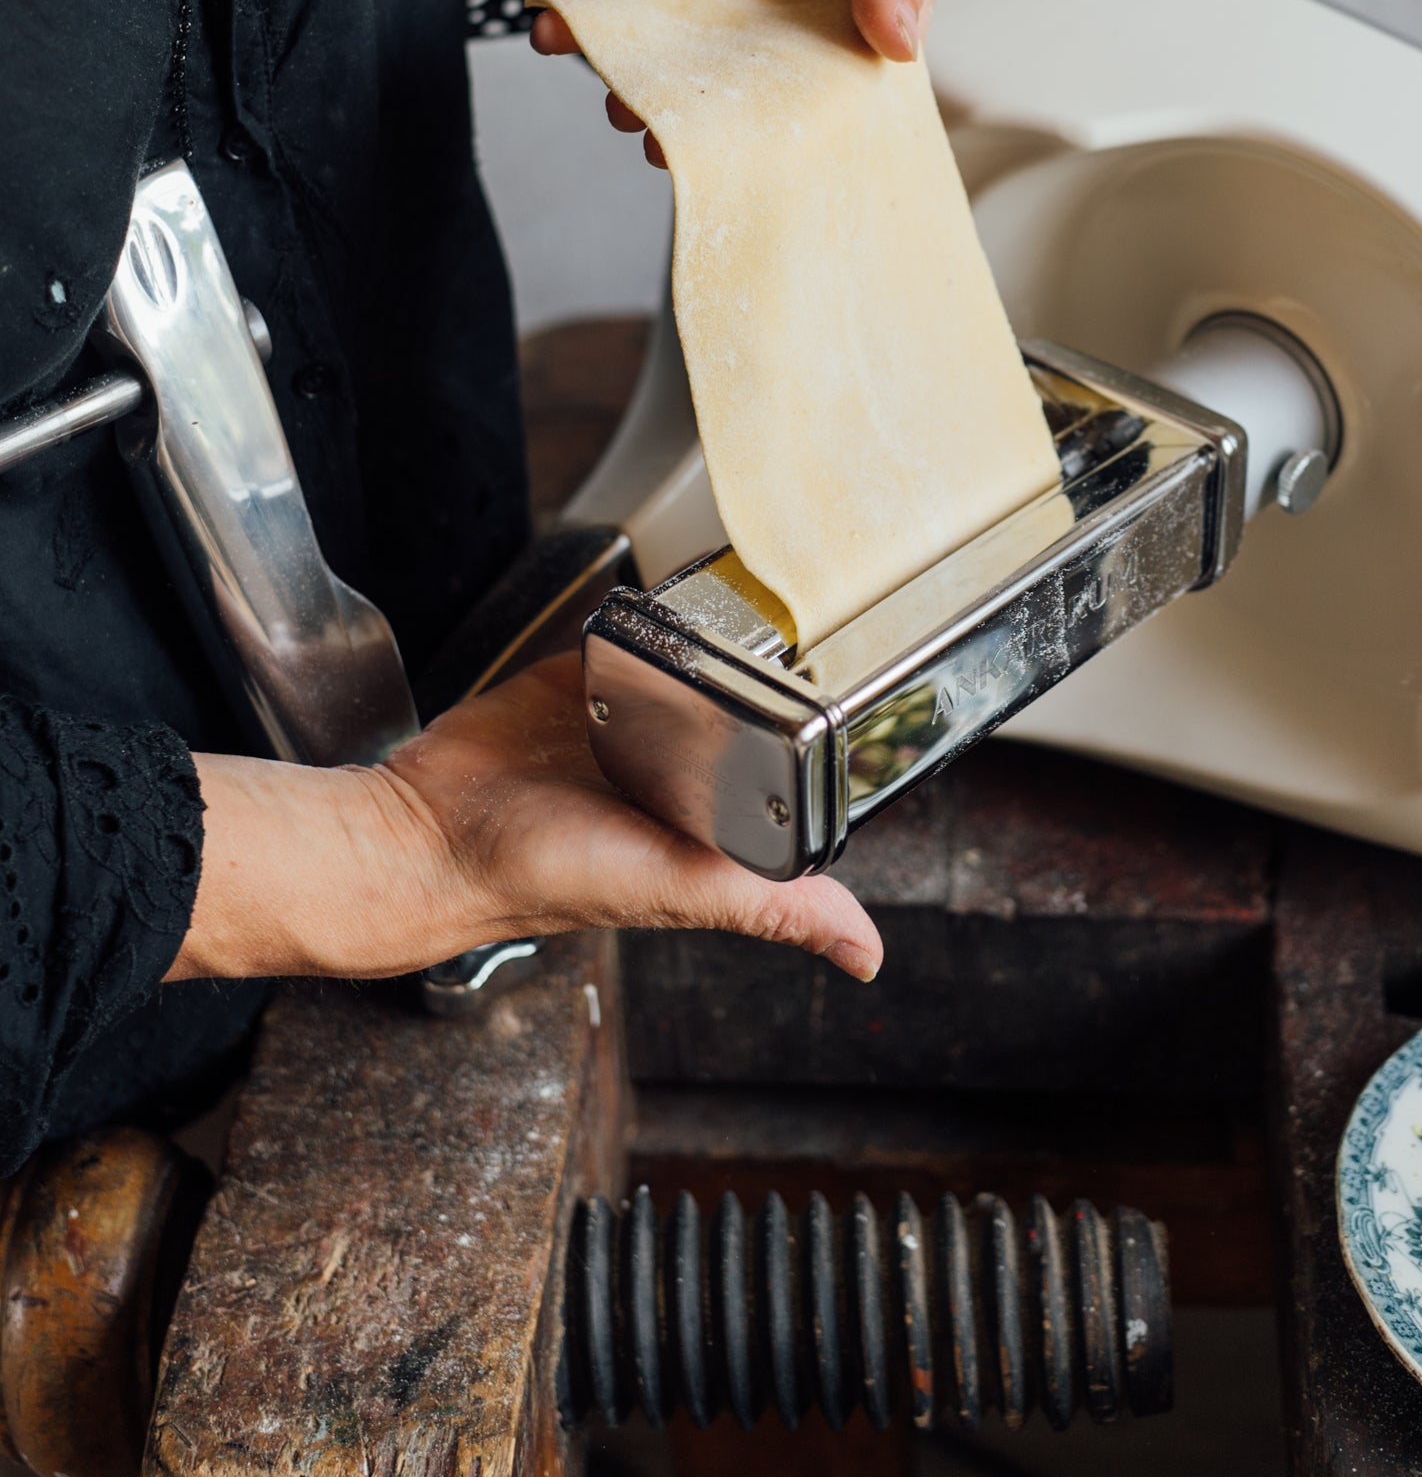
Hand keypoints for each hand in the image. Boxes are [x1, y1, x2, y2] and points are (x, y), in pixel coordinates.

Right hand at [170, 652, 881, 984]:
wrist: (429, 832)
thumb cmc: (545, 877)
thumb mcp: (678, 891)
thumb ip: (771, 908)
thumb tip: (866, 954)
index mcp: (711, 816)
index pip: (794, 768)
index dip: (831, 729)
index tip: (874, 679)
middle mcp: (676, 766)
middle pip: (752, 703)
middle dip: (784, 664)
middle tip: (820, 605)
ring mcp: (628, 716)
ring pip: (696, 660)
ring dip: (720, 631)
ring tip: (760, 585)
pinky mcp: (579, 677)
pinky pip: (628, 634)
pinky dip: (649, 615)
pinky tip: (677, 588)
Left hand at [529, 0, 941, 162]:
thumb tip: (899, 43)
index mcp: (862, 50)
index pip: (845, 118)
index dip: (812, 147)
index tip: (778, 166)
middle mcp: (794, 62)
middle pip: (757, 123)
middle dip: (716, 144)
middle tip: (680, 151)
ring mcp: (731, 45)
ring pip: (692, 95)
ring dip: (649, 106)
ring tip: (625, 111)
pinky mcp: (678, 15)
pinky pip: (639, 44)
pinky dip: (594, 43)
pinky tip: (561, 38)